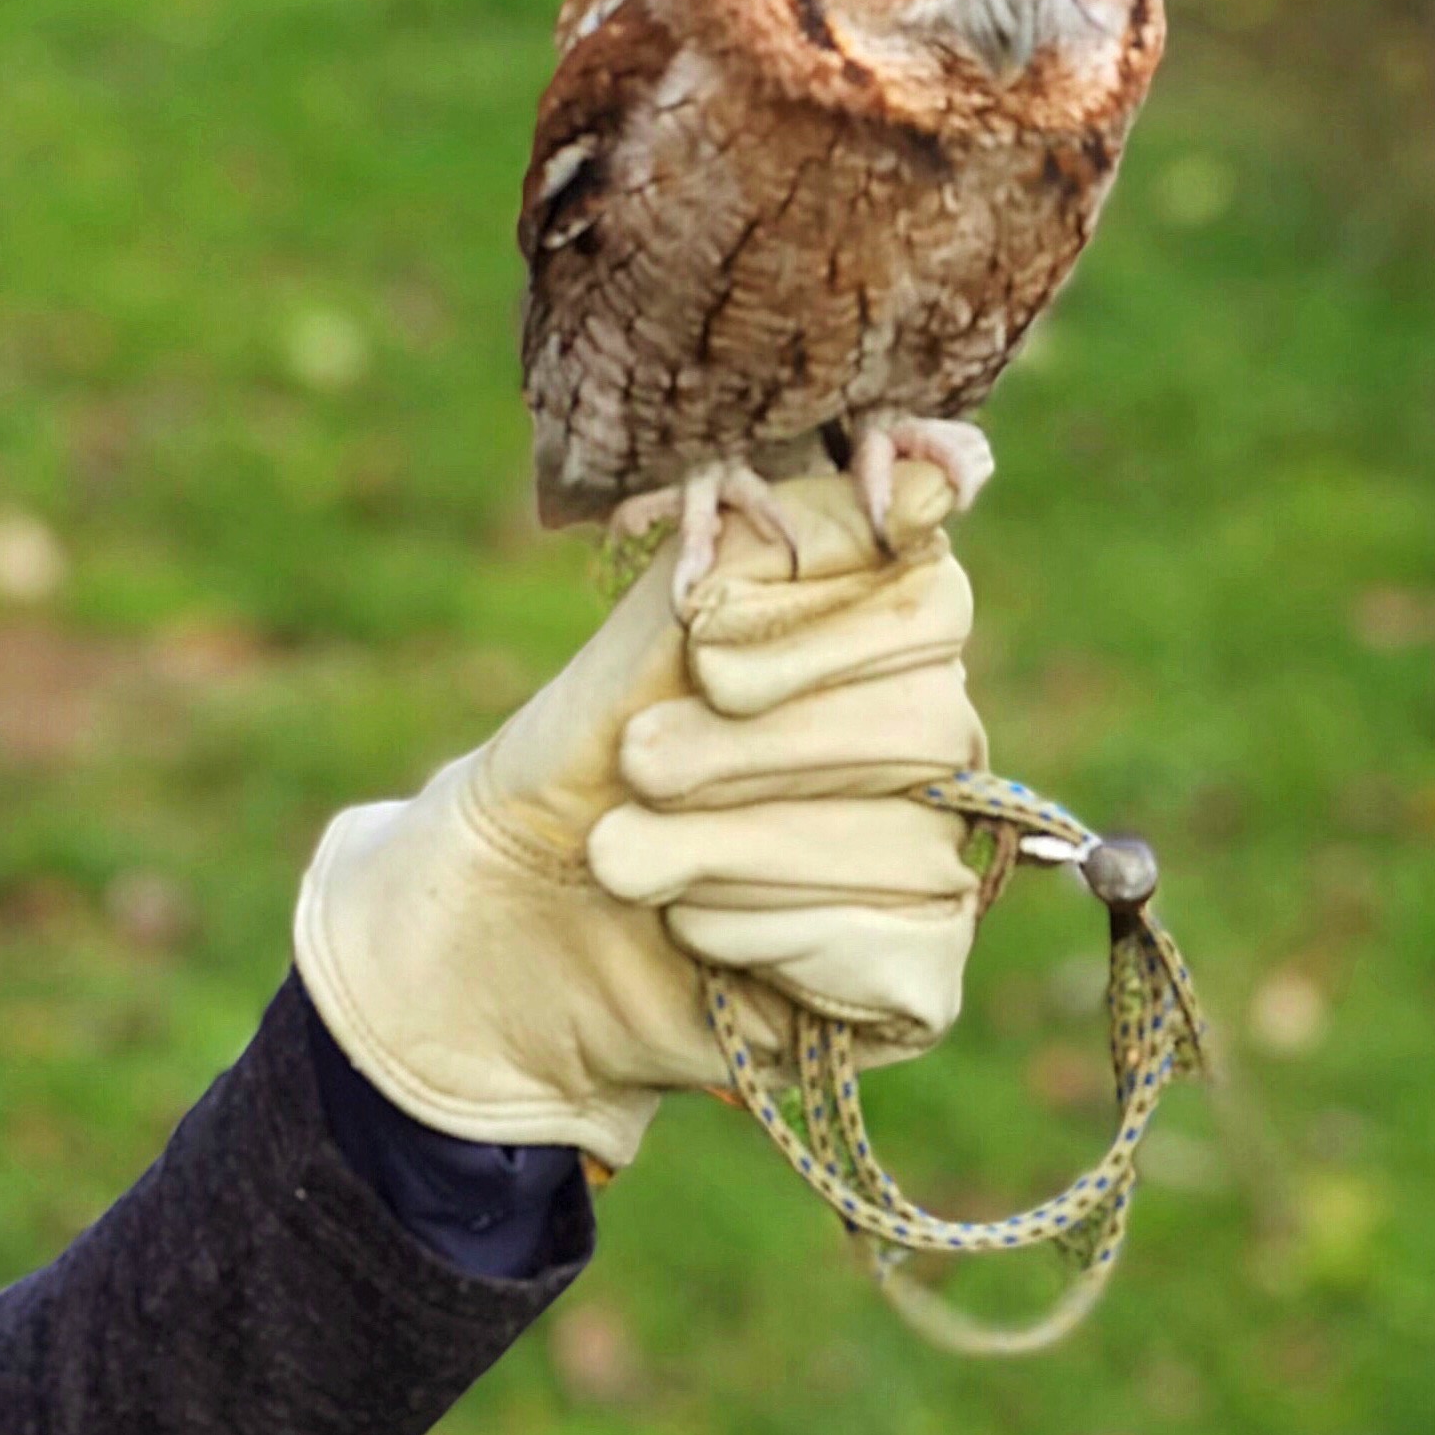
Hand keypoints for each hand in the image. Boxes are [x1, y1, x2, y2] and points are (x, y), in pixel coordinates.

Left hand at [292, 464, 985, 1170]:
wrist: (501, 924)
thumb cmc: (570, 768)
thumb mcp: (638, 648)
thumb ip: (759, 551)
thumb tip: (934, 463)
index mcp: (866, 634)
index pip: (926, 590)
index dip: (820, 618)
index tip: (702, 646)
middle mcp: (921, 737)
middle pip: (923, 720)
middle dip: (755, 748)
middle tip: (639, 765)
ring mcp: (931, 857)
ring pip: (905, 843)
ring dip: (730, 851)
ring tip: (622, 859)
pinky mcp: (915, 971)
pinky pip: (899, 946)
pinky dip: (770, 936)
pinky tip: (694, 931)